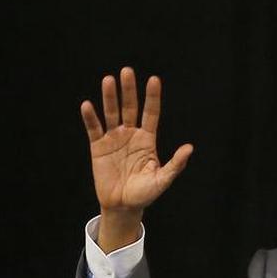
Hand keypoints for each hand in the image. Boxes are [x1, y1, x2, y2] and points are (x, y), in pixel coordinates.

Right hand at [80, 67, 192, 249]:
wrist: (122, 206)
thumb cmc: (145, 193)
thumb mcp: (162, 180)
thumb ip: (175, 164)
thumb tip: (189, 148)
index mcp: (147, 139)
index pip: (151, 113)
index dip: (152, 97)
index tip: (154, 79)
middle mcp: (131, 134)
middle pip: (130, 107)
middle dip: (129, 90)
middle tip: (127, 71)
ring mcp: (114, 139)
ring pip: (111, 113)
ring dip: (109, 97)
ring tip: (108, 80)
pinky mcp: (98, 147)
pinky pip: (94, 129)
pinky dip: (90, 117)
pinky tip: (87, 105)